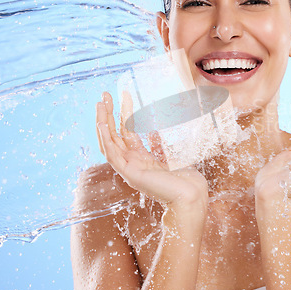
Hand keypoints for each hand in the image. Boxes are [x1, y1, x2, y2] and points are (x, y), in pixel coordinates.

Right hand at [96, 91, 208, 210]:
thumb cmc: (184, 178)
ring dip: (102, 122)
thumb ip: (158, 143)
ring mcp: (129, 169)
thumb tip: (154, 129)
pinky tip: (102, 125)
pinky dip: (105, 139)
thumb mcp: (169, 154)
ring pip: (108, 142)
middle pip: (113, 135)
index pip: (125, 132)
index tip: (123, 95)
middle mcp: (131, 163)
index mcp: (139, 158)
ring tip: (100, 104)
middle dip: (107, 114)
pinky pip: (112, 155)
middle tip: (104, 94)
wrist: (190, 194)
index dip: (123, 113)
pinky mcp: (130, 174)